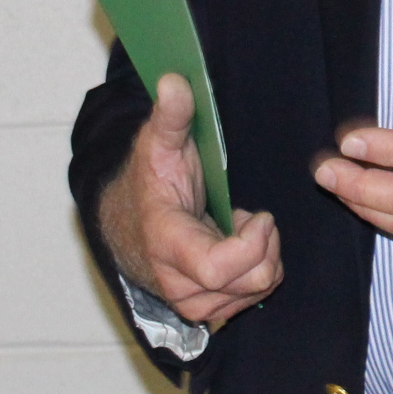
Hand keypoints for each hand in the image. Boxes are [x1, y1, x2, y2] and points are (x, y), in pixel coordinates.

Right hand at [98, 72, 282, 327]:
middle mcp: (178, 284)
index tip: (258, 214)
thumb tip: (174, 80)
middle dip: (265, 243)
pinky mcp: (206, 313)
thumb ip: (170, 116)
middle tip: (250, 216)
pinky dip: (258, 269)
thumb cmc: (150, 182)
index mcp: (167, 244)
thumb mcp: (158, 145)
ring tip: (237, 229)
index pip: (218, 267)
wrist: (127, 225)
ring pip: (257, 290)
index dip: (252, 242)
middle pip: (251, 279)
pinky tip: (237, 247)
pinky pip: (255, 297)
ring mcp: (192, 303)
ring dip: (262, 255)